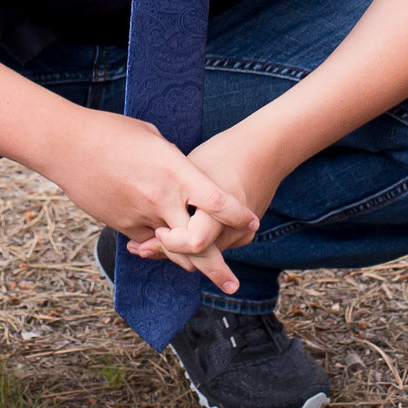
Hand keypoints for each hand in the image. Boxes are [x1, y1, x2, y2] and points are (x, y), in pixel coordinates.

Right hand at [28, 107, 259, 293]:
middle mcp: (162, 199)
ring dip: (186, 261)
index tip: (253, 222)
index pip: (217, 202)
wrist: (67, 145)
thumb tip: (183, 176)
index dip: (238, 215)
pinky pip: (145, 239)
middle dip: (216, 268)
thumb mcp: (154, 139)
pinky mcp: (120, 224)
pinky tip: (158, 240)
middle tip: (232, 284)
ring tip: (203, 275)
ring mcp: (140, 215)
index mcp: (176, 172)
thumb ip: (174, 163)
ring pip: (169, 248)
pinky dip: (154, 242)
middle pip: (196, 242)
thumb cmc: (112, 132)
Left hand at [139, 122, 287, 266]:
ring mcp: (242, 234)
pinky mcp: (244, 237)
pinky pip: (213, 247)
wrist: (267, 152)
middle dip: (167, 253)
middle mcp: (234, 226)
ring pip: (203, 256)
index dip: (170, 242)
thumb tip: (146, 230)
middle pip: (196, 256)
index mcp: (219, 207)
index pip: (194, 242)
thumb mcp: (192, 171)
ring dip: (177, 250)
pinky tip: (174, 233)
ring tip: (148, 241)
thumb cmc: (221, 155)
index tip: (154, 232)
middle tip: (141, 248)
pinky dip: (194, 244)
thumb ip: (173, 201)